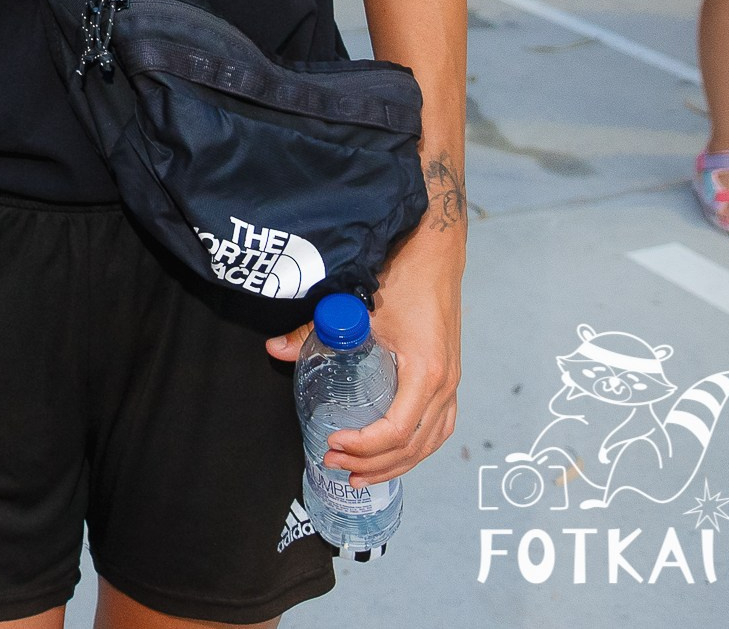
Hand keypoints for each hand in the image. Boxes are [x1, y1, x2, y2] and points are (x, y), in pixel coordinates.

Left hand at [268, 243, 461, 485]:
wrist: (434, 252)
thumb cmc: (401, 276)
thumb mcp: (355, 304)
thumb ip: (315, 330)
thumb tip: (277, 349)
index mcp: (425, 371)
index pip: (397, 429)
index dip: (365, 446)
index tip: (332, 443)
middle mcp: (445, 384)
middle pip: (413, 445)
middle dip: (373, 463)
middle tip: (335, 464)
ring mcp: (452, 382)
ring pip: (430, 441)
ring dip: (397, 464)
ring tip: (361, 476)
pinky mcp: (450, 376)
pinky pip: (439, 426)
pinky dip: (417, 447)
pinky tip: (395, 454)